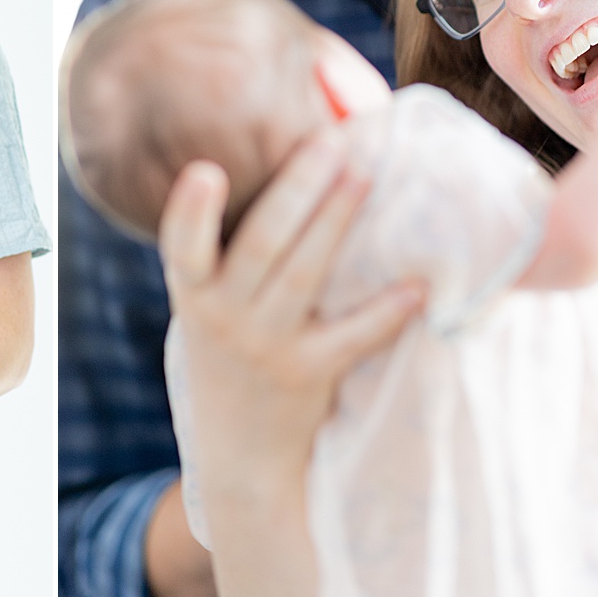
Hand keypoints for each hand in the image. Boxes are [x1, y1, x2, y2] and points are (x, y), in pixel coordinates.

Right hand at [159, 121, 423, 503]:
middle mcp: (223, 318)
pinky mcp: (308, 375)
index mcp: (193, 294)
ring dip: (336, 222)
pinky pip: (352, 337)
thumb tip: (299, 164)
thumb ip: (230, 249)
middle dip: (298, 189)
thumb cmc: (230, 352)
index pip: (182, 248)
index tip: (207, 170)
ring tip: (365, 175)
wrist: (241, 454)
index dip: (191, 211)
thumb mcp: (207, 304)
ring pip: (304, 275)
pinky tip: (416, 285)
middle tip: (331, 142)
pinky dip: (385, 312)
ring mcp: (266, 347)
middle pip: (262, 244)